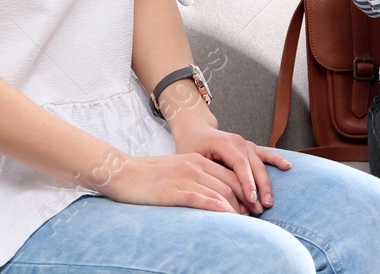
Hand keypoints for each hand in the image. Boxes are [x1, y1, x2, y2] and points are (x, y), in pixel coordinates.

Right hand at [87, 150, 271, 213]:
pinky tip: (228, 215)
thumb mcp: (175, 172)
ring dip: (237, 206)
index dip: (245, 189)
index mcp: (195, 160)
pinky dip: (217, 207)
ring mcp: (184, 177)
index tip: (253, 204)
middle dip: (246, 198)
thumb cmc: (147, 176)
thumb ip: (194, 179)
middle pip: (229, 182)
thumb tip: (213, 196)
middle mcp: (194, 166)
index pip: (229, 174)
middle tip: (257, 214)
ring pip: (220, 191)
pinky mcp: (174, 190)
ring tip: (248, 219)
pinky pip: (201, 198)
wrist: (121, 173)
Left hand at [167, 117, 289, 214]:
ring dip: (267, 183)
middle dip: (259, 188)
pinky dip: (277, 160)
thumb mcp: (192, 158)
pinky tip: (287, 167)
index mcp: (224, 143)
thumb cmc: (192, 146)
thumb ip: (207, 172)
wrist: (196, 131)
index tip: (251, 200)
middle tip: (262, 208)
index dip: (247, 183)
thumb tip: (217, 194)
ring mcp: (246, 144)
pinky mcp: (251, 148)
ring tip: (270, 201)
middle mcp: (238, 142)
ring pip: (261, 165)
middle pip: (253, 167)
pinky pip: (266, 154)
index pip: (239, 165)